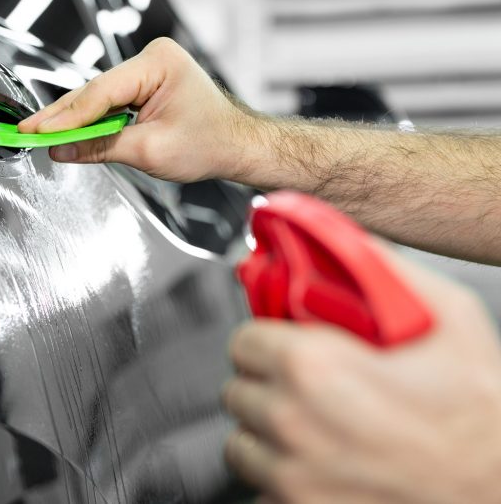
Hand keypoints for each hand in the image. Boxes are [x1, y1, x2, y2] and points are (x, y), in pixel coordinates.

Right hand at [18, 37, 260, 182]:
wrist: (238, 145)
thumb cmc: (210, 143)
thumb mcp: (150, 152)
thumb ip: (100, 148)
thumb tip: (61, 150)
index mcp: (158, 63)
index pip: (101, 92)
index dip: (66, 117)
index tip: (38, 133)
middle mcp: (151, 58)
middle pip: (93, 91)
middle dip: (61, 115)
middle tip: (26, 131)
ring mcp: (147, 68)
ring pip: (97, 96)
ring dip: (71, 117)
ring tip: (38, 133)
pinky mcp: (144, 82)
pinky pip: (108, 100)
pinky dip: (89, 118)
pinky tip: (65, 130)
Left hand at [223, 246, 500, 503]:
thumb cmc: (480, 412)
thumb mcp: (445, 316)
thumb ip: (377, 267)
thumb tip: (333, 237)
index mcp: (312, 367)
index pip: (243, 339)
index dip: (268, 339)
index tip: (289, 345)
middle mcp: (291, 422)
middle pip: (239, 388)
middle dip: (268, 382)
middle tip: (310, 385)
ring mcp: (290, 475)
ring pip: (241, 439)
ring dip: (268, 430)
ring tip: (316, 424)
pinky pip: (260, 484)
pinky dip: (280, 471)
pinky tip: (320, 460)